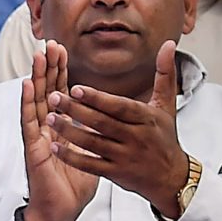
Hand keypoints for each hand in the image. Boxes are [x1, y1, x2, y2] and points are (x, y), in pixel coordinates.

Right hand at [19, 41, 98, 220]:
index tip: (64, 50)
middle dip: (49, 67)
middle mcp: (47, 130)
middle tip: (50, 43)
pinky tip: (28, 85)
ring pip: (36, 102)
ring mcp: (38, 138)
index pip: (61, 95)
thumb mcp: (92, 154)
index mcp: (62, 129)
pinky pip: (29, 123)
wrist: (61, 213)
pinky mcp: (33, 150)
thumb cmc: (73, 187)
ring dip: (37, 77)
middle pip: (47, 92)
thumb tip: (110, 122)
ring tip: (39, 56)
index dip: (61, 73)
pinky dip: (27, 103)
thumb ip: (96, 136)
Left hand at [45, 40, 192, 220]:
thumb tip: (168, 43)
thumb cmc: (164, 137)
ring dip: (69, 131)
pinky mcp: (116, 174)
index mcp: (146, 118)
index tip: (75, 88)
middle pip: (102, 123)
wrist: (171, 177)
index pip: (119, 106)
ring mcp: (125, 157)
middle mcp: (136, 138)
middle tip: (54, 97)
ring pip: (93, 143)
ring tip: (50, 118)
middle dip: (77, 110)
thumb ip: (164, 74)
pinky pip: (90, 165)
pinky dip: (72, 157)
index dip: (97, 98)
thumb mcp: (167, 104)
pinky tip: (55, 147)